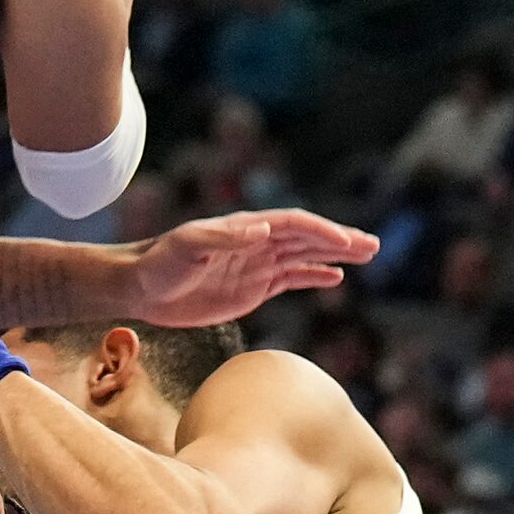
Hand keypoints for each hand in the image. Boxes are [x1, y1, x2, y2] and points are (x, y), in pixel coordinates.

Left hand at [128, 207, 377, 327]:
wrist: (140, 287)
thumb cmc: (160, 264)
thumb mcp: (187, 248)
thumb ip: (224, 239)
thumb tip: (264, 230)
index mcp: (245, 228)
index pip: (292, 225)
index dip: (320, 231)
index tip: (345, 241)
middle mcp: (256, 243)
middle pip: (307, 238)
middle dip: (340, 240)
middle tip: (373, 245)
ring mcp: (256, 265)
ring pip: (305, 256)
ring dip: (335, 255)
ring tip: (366, 254)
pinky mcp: (252, 288)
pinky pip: (290, 279)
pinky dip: (314, 277)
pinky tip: (335, 277)